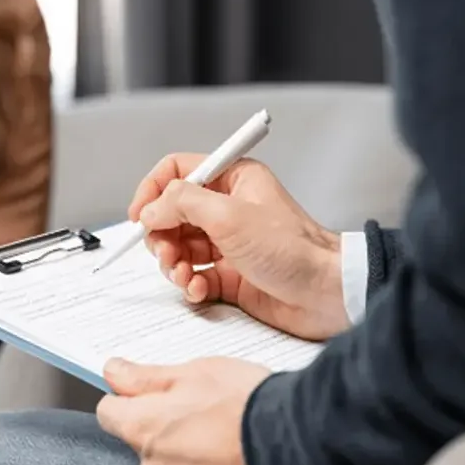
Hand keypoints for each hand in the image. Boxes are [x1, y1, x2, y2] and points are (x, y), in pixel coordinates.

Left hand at [96, 357, 279, 464]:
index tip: (151, 399)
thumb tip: (113, 371)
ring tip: (233, 456)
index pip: (110, 413)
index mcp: (145, 429)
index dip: (131, 403)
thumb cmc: (251, 407)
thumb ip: (147, 377)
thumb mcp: (198, 372)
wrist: (301, 454)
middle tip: (212, 426)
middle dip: (171, 440)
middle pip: (147, 453)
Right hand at [128, 153, 347, 339]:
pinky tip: (198, 289)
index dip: (153, 191)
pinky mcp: (231, 275)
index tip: (139, 216)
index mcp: (233, 180)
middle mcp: (229, 208)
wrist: (325, 293)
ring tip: (183, 276)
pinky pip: (194, 276)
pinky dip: (189, 284)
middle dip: (161, 236)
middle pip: (172, 214)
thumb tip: (150, 209)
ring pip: (179, 248)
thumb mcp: (230, 216)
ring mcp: (229, 243)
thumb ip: (182, 203)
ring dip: (173, 264)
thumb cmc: (293, 249)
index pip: (178, 172)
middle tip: (165, 253)